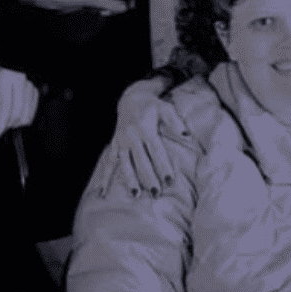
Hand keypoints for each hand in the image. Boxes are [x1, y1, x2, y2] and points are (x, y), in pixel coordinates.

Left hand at [0, 64, 39, 142]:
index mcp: (4, 79)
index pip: (6, 109)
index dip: (0, 126)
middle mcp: (19, 80)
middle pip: (18, 113)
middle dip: (6, 125)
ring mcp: (29, 84)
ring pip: (27, 114)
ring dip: (13, 122)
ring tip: (2, 116)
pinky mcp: (34, 89)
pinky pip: (32, 110)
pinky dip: (21, 117)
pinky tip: (11, 113)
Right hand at [104, 77, 185, 197]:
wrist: (131, 97)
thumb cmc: (152, 104)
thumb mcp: (165, 108)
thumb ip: (176, 122)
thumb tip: (188, 135)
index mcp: (146, 129)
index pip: (156, 151)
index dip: (163, 165)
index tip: (169, 180)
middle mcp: (132, 136)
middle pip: (141, 160)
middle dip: (149, 177)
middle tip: (156, 193)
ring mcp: (121, 141)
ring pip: (126, 164)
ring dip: (130, 180)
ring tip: (136, 195)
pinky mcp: (115, 144)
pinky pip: (109, 162)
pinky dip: (105, 177)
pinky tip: (102, 192)